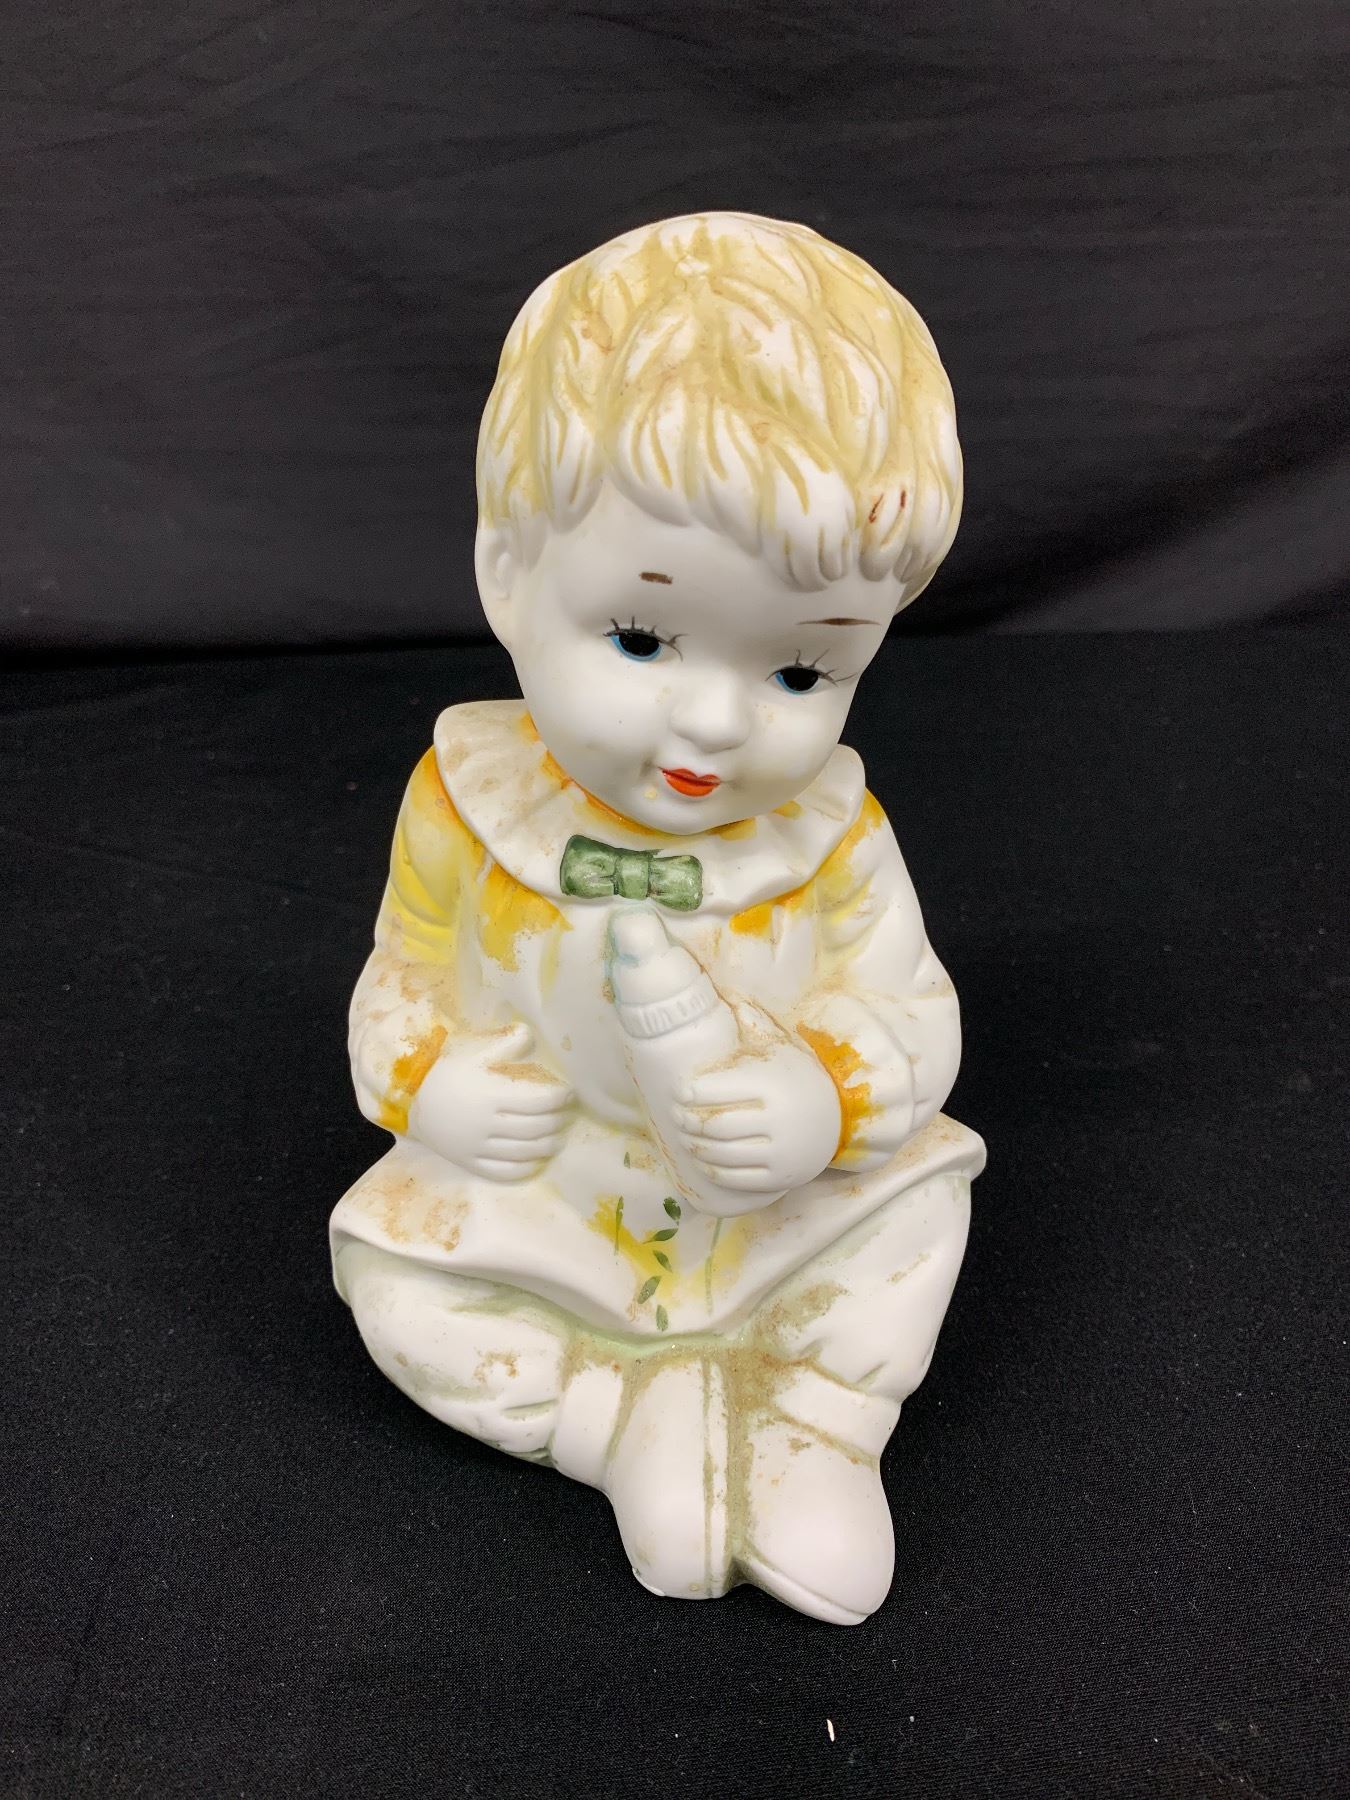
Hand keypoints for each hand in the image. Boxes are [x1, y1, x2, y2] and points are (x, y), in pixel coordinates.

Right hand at [407, 1022, 573, 1181]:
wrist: (411, 1101)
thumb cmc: (446, 1074)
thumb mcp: (472, 1054)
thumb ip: (503, 1045)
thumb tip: (529, 1032)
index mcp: (489, 1094)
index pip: (536, 1101)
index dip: (558, 1098)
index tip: (569, 1093)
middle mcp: (485, 1123)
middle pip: (534, 1127)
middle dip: (556, 1121)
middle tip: (567, 1114)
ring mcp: (477, 1146)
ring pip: (522, 1151)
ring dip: (546, 1146)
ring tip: (558, 1138)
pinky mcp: (469, 1161)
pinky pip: (502, 1171)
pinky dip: (524, 1169)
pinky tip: (536, 1161)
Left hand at [673, 1034, 841, 1198]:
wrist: (839, 1119)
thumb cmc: (798, 1078)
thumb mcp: (782, 1049)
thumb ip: (756, 1024)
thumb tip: (730, 994)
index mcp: (772, 1084)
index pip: (717, 1089)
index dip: (690, 1093)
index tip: (679, 1092)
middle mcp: (777, 1119)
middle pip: (714, 1125)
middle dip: (687, 1122)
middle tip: (676, 1117)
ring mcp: (780, 1151)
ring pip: (722, 1153)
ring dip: (696, 1147)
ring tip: (685, 1137)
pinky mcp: (780, 1178)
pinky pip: (737, 1177)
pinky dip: (714, 1170)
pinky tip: (703, 1160)